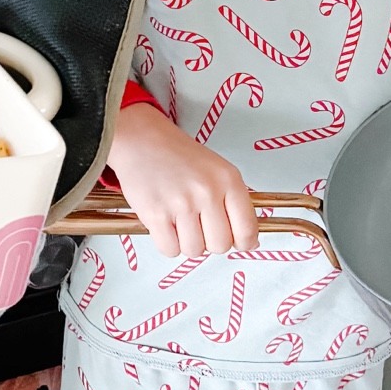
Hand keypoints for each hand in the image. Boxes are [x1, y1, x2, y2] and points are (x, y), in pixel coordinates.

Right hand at [107, 103, 259, 258]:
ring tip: (179, 219)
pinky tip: (165, 222)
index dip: (243, 242)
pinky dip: (167, 242)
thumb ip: (235, 204)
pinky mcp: (156, 214)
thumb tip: (249, 242)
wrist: (140, 138)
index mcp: (228, 179)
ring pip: (195, 250)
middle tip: (199, 223)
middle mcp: (207, 191)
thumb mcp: (216, 170)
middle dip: (210, 240)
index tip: (236, 241)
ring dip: (186, 241)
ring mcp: (181, 203)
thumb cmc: (177, 155)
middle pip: (221, 245)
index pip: (247, 229)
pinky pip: (170, 250)